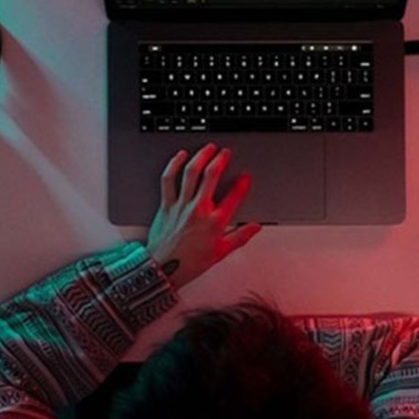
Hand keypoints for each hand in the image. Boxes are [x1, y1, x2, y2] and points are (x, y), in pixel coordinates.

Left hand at [145, 143, 261, 288]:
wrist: (163, 269)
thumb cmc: (190, 263)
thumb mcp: (221, 253)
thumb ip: (240, 237)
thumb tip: (255, 227)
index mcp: (215, 222)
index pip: (234, 197)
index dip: (243, 183)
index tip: (246, 176)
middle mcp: (198, 210)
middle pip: (211, 176)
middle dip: (221, 160)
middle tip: (225, 153)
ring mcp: (181, 205)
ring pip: (191, 173)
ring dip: (201, 156)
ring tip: (208, 148)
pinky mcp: (166, 205)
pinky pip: (169, 180)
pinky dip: (174, 165)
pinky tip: (180, 156)